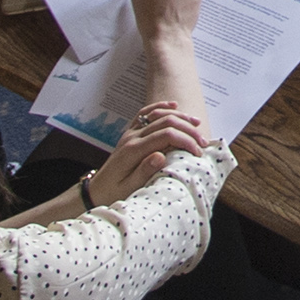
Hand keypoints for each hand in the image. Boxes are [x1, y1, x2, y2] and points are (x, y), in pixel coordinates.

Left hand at [87, 102, 213, 203]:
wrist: (97, 190)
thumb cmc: (114, 193)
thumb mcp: (129, 189)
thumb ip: (144, 172)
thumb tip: (161, 156)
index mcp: (133, 150)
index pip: (166, 135)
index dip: (185, 140)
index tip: (197, 153)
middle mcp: (132, 137)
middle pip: (165, 122)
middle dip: (188, 129)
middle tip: (202, 143)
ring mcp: (131, 133)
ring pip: (158, 114)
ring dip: (179, 117)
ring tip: (197, 125)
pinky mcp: (131, 133)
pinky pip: (145, 113)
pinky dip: (161, 107)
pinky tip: (174, 106)